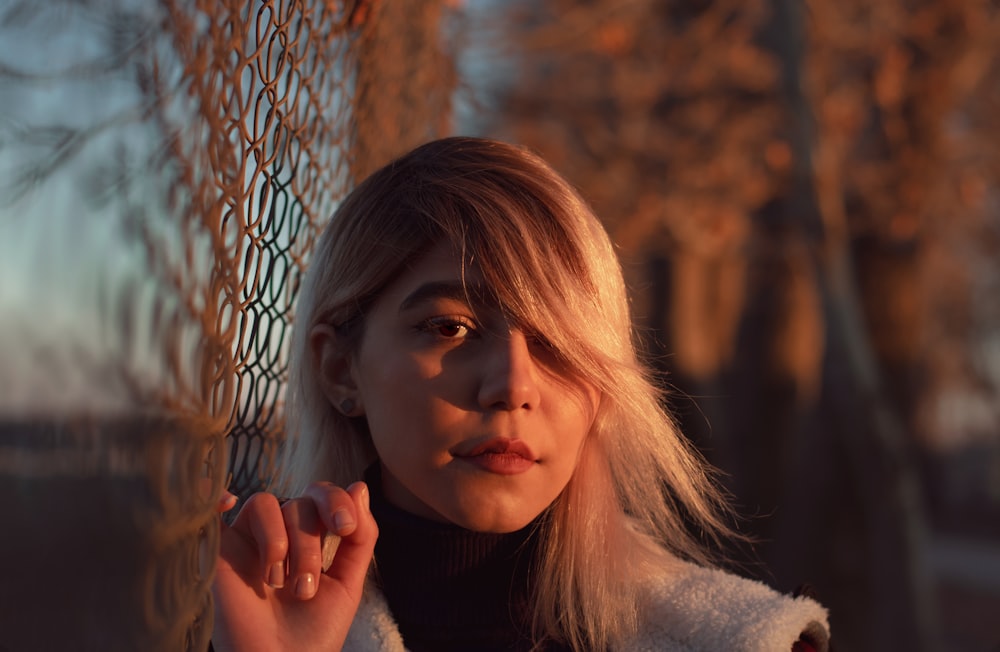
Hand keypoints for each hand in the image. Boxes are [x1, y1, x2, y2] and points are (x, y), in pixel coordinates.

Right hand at [210, 482, 377, 650]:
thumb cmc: (314, 633)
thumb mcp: (348, 583)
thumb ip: (361, 538)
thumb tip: (359, 486)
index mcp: (311, 537)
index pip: (322, 496)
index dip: (337, 501)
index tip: (345, 528)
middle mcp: (280, 533)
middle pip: (298, 504)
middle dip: (308, 543)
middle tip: (304, 587)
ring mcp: (248, 540)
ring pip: (266, 503)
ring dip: (280, 542)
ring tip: (277, 584)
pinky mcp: (219, 552)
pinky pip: (211, 512)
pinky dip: (214, 497)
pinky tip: (226, 502)